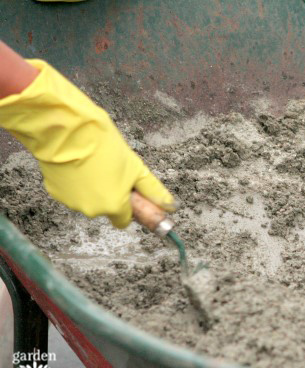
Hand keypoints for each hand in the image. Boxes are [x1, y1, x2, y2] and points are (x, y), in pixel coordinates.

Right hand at [0, 60, 174, 227]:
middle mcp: (92, 210)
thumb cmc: (103, 146)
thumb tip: (170, 205)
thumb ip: (152, 190)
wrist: (67, 130)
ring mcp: (72, 202)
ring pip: (88, 199)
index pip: (124, 220)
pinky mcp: (55, 192)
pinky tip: (78, 164)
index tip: (129, 191)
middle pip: (107, 208)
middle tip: (112, 171)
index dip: (129, 206)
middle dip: (111, 194)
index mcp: (114, 206)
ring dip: (93, 187)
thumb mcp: (135, 167)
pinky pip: (71, 191)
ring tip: (93, 164)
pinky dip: (75, 182)